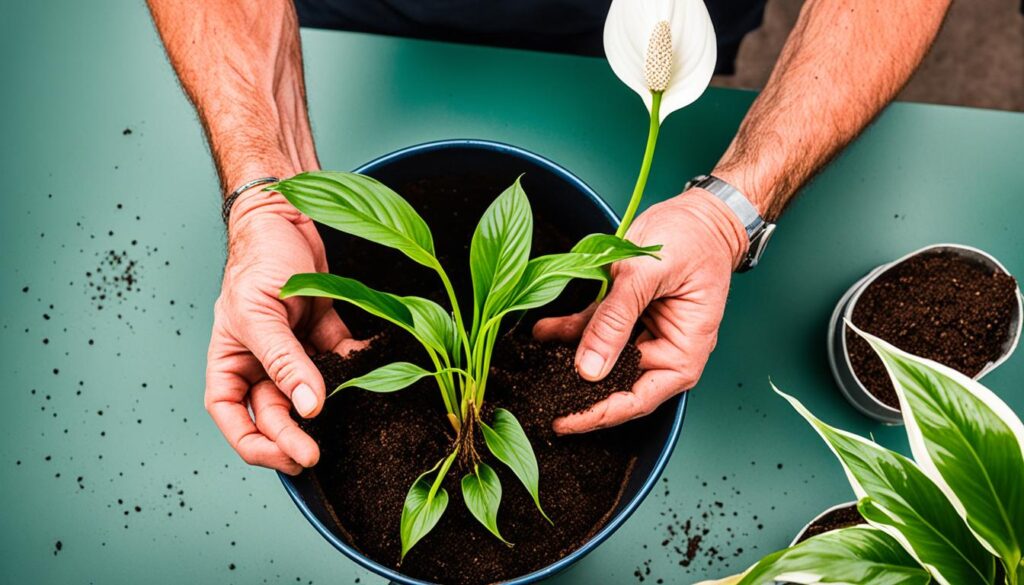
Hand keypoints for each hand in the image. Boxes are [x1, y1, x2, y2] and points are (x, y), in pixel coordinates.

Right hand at [205, 188, 364, 473]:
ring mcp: (294, 351)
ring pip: (310, 395)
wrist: (285, 214)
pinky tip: (376, 370)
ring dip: (329, 410)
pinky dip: (359, 369)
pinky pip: (341, 362)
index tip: (291, 458)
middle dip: (295, 438)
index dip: (258, 446)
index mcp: (230, 362)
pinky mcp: (323, 334)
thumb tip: (308, 408)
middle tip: (319, 454)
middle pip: (275, 415)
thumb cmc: (257, 257)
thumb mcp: (261, 313)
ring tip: (351, 424)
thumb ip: (284, 362)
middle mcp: (260, 363)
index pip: (236, 420)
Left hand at [534, 188, 747, 433]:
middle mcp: (661, 352)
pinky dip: (567, 331)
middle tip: (536, 399)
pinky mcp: (623, 316)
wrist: (700, 213)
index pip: (636, 399)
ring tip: (531, 366)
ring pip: (597, 359)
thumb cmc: (693, 240)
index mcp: (681, 355)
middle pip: (613, 386)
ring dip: (564, 359)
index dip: (599, 414)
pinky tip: (543, 331)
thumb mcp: (648, 275)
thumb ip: (616, 320)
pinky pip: (592, 331)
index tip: (564, 422)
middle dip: (574, 391)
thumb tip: (589, 369)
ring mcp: (641, 335)